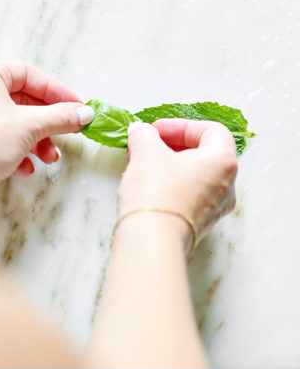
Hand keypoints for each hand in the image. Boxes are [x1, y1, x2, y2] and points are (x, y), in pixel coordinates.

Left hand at [0, 62, 92, 222]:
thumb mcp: (30, 126)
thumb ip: (60, 117)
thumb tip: (84, 113)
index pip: (29, 74)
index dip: (56, 90)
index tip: (76, 106)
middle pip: (24, 101)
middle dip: (48, 121)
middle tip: (69, 132)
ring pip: (15, 124)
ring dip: (38, 141)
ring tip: (50, 157)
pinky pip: (3, 143)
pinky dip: (19, 154)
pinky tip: (26, 168)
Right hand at [117, 118, 237, 249]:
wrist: (151, 242)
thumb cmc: (157, 193)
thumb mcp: (146, 151)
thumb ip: (144, 135)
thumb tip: (140, 131)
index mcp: (224, 162)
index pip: (210, 130)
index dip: (181, 126)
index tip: (156, 130)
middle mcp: (227, 187)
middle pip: (203, 155)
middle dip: (173, 146)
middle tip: (149, 145)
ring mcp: (215, 210)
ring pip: (195, 178)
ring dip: (170, 167)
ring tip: (144, 165)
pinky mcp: (199, 227)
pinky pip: (189, 198)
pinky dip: (172, 188)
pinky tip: (149, 188)